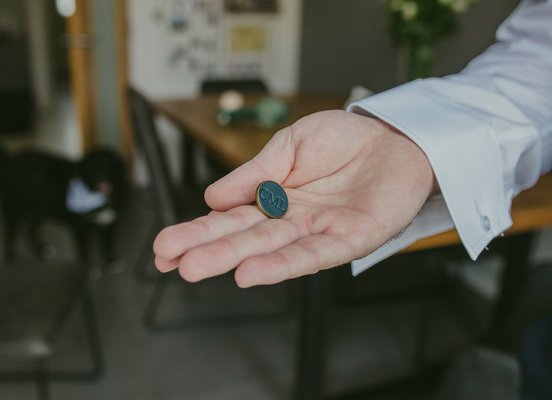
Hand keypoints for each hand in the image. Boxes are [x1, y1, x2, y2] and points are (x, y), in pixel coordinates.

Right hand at [153, 110, 434, 286]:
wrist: (396, 137)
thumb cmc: (345, 140)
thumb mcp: (291, 144)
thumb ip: (255, 172)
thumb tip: (212, 197)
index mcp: (273, 197)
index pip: (229, 218)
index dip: (196, 231)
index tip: (163, 246)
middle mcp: (291, 220)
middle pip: (243, 236)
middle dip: (205, 248)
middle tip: (168, 260)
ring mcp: (318, 231)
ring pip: (270, 248)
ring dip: (233, 259)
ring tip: (195, 268)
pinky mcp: (349, 239)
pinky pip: (312, 254)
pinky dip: (281, 265)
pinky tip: (250, 272)